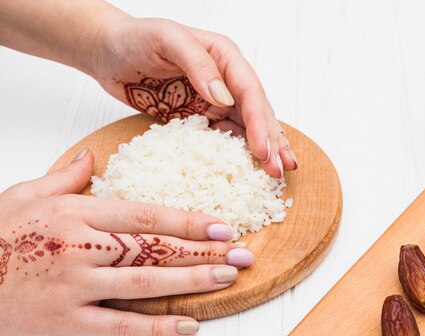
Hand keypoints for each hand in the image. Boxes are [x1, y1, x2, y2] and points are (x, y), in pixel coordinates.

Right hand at [0, 149, 253, 335]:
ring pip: (145, 284)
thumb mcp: (26, 193)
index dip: (190, 221)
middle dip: (205, 252)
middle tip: (244, 255)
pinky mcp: (66, 319)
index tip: (225, 226)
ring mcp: (76, 285)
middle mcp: (82, 247)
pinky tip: (189, 326)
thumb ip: (66, 175)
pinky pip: (119, 325)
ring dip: (191, 283)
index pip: (147, 215)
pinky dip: (155, 328)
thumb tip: (94, 155)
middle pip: (156, 249)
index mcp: (78, 212)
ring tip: (228, 279)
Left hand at [90, 17, 296, 177]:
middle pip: (256, 113)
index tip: (263, 150)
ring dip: (262, 150)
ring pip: (246, 127)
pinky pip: (224, 136)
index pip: (250, 92)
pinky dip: (239, 153)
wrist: (107, 52)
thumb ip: (197, 65)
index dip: (260, 122)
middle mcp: (225, 79)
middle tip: (281, 170)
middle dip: (271, 141)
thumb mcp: (166, 39)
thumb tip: (224, 98)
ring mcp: (214, 99)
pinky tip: (250, 168)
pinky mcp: (200, 116)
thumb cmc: (134, 38)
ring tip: (277, 173)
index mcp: (224, 57)